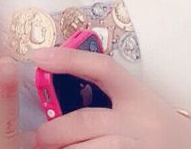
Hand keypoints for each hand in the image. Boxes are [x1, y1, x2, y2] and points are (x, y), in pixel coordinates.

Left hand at [31, 46, 190, 147]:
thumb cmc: (152, 120)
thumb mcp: (132, 96)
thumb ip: (96, 84)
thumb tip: (48, 70)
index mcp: (135, 95)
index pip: (103, 68)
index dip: (69, 58)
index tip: (37, 55)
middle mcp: (139, 124)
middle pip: (88, 121)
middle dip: (57, 129)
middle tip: (38, 135)